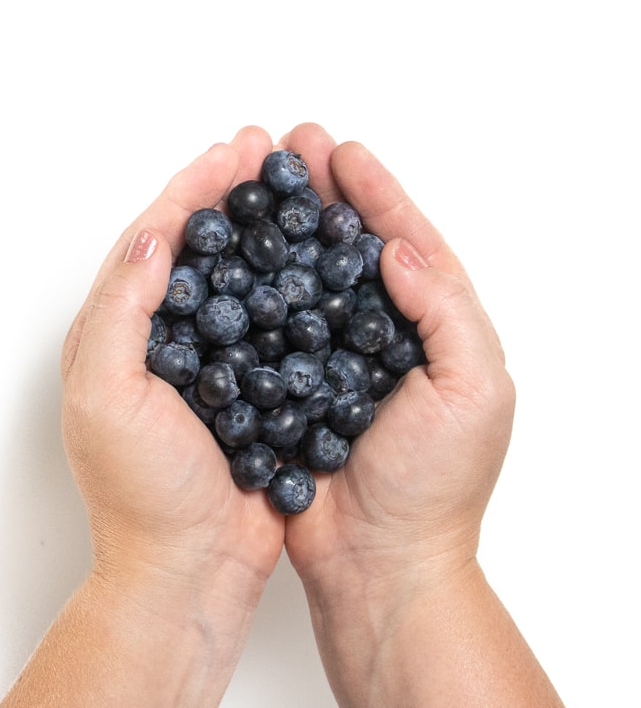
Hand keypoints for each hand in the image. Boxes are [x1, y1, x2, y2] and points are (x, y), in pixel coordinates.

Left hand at [60, 125, 284, 606]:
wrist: (193, 567)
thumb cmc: (144, 493)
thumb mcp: (109, 398)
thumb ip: (121, 313)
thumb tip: (152, 237)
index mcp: (118, 336)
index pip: (153, 243)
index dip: (192, 193)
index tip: (234, 154)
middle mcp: (164, 342)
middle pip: (199, 251)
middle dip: (232, 198)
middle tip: (270, 153)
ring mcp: (211, 364)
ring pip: (240, 281)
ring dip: (266, 235)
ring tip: (298, 195)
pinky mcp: (251, 389)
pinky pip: (273, 325)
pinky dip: (293, 290)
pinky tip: (321, 267)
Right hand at [282, 122, 514, 591]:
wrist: (380, 560)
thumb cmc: (435, 485)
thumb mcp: (473, 391)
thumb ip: (447, 311)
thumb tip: (399, 248)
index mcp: (434, 329)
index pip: (407, 243)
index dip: (376, 193)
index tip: (342, 152)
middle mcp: (383, 336)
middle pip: (351, 248)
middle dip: (324, 195)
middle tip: (291, 147)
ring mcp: (333, 359)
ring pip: (307, 279)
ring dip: (287, 232)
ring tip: (259, 185)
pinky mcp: (293, 387)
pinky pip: (273, 326)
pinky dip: (256, 291)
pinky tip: (233, 260)